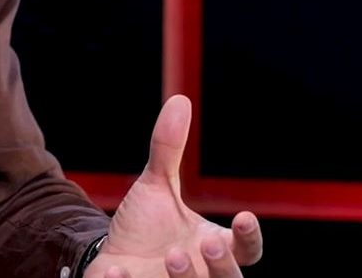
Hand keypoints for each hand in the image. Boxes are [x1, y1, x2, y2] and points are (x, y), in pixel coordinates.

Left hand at [86, 96, 263, 277]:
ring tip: (172, 255)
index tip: (245, 217)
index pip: (247, 252)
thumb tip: (180, 100)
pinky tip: (118, 272)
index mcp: (214, 248)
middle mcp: (201, 275)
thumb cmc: (145, 226)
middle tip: (207, 243)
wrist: (111, 259)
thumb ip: (168, 149)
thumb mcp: (156, 186)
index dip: (250, 239)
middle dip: (222, 266)